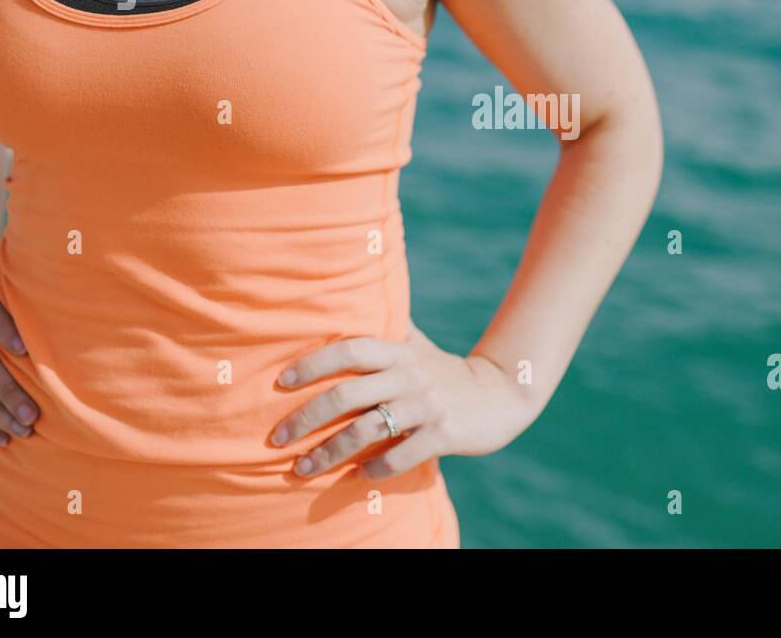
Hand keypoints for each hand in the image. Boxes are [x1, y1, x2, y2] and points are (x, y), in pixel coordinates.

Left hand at [271, 326, 533, 480]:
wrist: (502, 394)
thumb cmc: (446, 372)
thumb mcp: (417, 347)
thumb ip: (387, 331)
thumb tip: (350, 301)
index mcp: (399, 352)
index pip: (349, 350)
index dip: (313, 363)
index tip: (281, 381)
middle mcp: (410, 376)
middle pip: (347, 394)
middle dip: (305, 418)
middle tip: (277, 438)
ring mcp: (427, 406)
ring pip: (366, 431)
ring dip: (328, 453)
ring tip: (302, 469)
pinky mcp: (444, 434)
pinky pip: (400, 456)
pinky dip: (373, 470)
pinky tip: (356, 478)